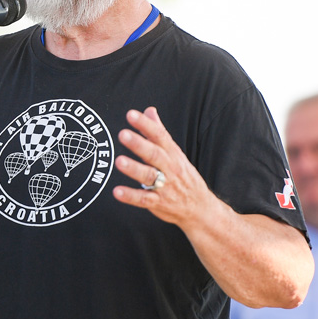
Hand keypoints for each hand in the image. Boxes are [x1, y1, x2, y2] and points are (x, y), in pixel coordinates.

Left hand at [113, 106, 213, 227]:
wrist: (200, 207)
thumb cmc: (183, 176)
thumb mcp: (175, 152)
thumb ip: (159, 132)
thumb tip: (149, 110)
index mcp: (173, 153)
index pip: (159, 135)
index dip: (145, 125)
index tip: (131, 115)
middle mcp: (170, 168)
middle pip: (154, 154)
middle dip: (139, 144)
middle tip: (123, 134)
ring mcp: (165, 186)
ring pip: (149, 176)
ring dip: (134, 169)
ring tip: (119, 161)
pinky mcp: (158, 202)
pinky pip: (144, 199)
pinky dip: (130, 196)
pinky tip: (117, 191)